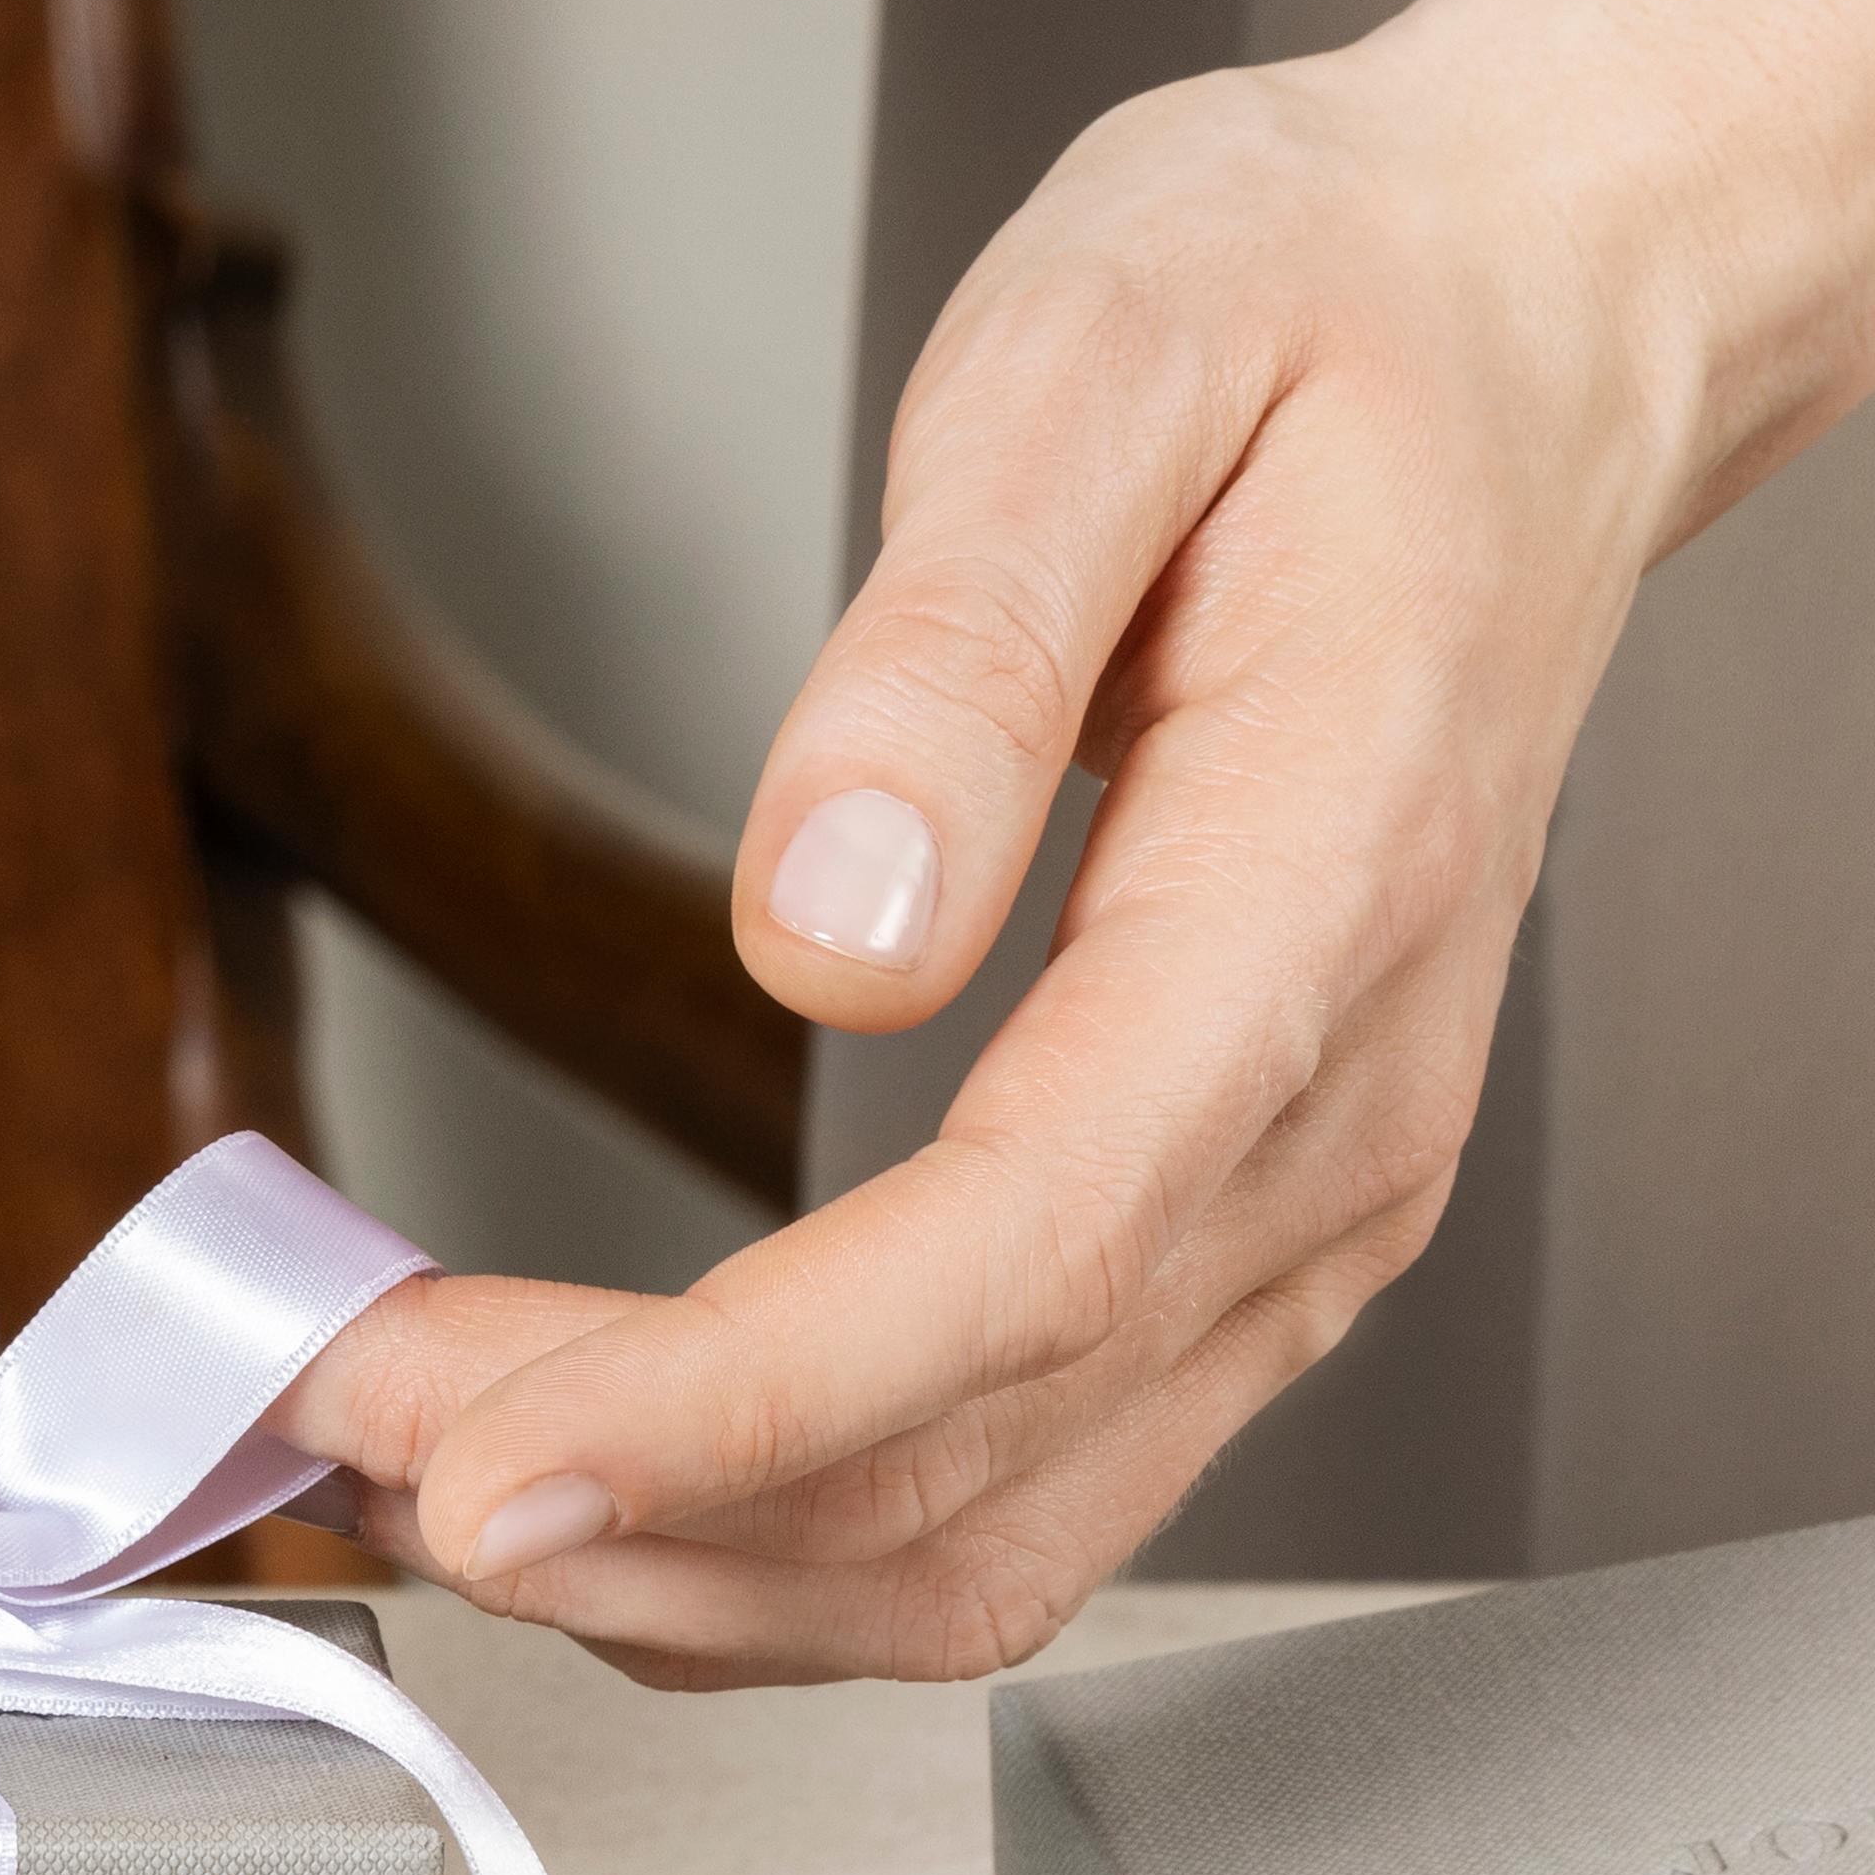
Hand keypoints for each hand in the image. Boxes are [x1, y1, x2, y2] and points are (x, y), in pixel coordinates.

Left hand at [332, 0, 1874, 1688]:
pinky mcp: (1225, 1236)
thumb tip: (834, 919)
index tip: (487, 1453)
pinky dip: (770, 1526)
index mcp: (1318, 906)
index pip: (1020, 1263)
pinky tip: (584, 1458)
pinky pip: (1005, 1483)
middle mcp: (1331, 1122)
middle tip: (330, 1435)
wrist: (1544, 320)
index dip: (736, 1407)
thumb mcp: (1118, 349)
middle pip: (977, 1466)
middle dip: (641, 1509)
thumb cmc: (1337, 314)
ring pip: (988, 1537)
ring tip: (392, 1463)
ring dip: (685, 1560)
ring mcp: (1294, 1213)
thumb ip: (970, 642)